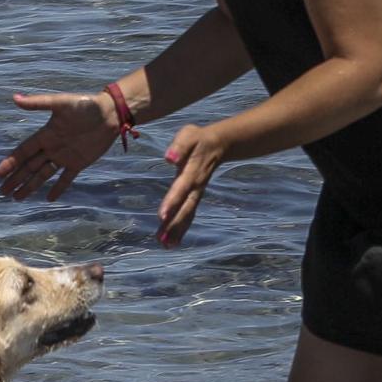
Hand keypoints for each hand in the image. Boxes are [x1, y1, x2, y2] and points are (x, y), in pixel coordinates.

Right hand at [0, 91, 116, 200]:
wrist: (110, 113)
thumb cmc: (85, 105)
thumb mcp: (60, 103)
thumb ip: (38, 103)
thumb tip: (14, 98)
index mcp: (45, 135)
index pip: (23, 152)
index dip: (11, 163)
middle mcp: (52, 147)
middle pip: (29, 167)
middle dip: (15, 179)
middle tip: (2, 192)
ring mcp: (64, 157)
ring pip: (43, 175)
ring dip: (30, 186)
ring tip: (17, 198)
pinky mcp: (78, 163)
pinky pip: (65, 179)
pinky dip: (58, 188)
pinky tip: (48, 199)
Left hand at [157, 123, 226, 245]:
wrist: (219, 144)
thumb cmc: (198, 138)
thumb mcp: (188, 135)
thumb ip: (179, 146)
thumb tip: (168, 158)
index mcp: (191, 171)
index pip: (181, 188)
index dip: (172, 201)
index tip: (161, 216)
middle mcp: (195, 186)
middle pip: (185, 208)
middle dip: (175, 224)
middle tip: (163, 240)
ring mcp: (196, 193)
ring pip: (188, 214)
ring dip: (177, 231)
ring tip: (165, 246)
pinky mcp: (195, 197)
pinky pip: (188, 214)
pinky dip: (181, 229)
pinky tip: (171, 242)